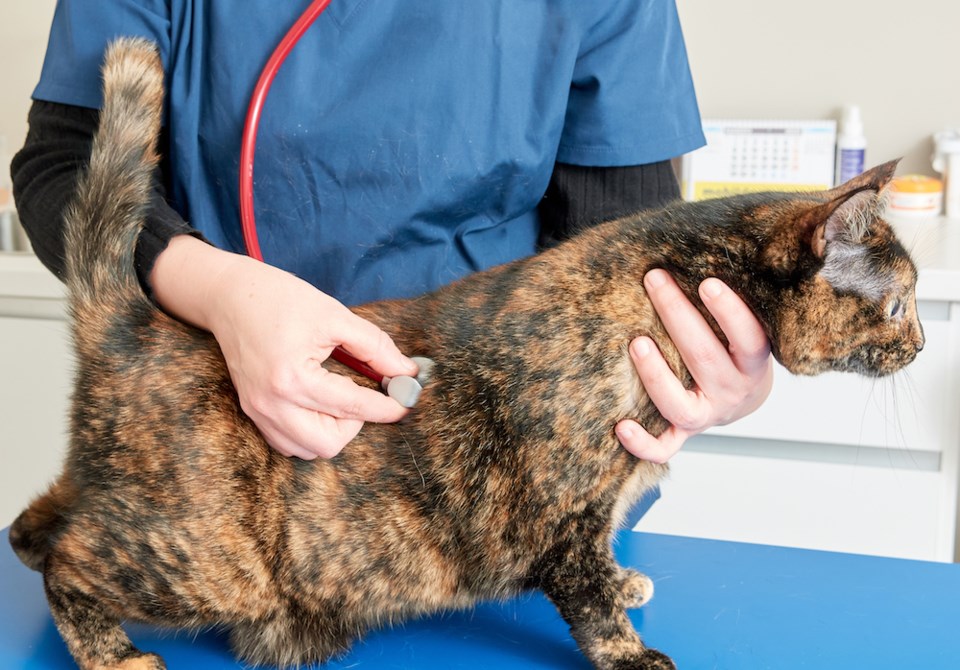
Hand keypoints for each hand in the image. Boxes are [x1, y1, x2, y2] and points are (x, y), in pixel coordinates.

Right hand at [151, 236, 417, 458]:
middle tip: (365, 396)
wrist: (230, 295)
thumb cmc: (281, 299)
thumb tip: (406, 372)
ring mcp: (258, 411)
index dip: (387, 406)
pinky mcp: (252, 411)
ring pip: (306, 450)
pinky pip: (286, 443)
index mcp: (293, 378)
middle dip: (356, 424)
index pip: (352, 406)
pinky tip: (319, 405)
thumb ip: (375, 347)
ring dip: (332, 432)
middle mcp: (271, 403)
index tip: (406, 401)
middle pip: (328, 444)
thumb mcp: (335, 316)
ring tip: (339, 398)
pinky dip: (309, 433)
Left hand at [616, 269, 772, 462]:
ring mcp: (707, 417)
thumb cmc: (735, 350)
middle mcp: (732, 393)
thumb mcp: (746, 329)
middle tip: (654, 280)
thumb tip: (704, 245)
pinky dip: (642, 444)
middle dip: (678, 316)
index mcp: (753, 364)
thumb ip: (731, 302)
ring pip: (680, 405)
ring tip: (636, 343)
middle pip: (705, 358)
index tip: (707, 282)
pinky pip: (664, 448)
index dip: (730, 313)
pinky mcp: (684, 434)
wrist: (742, 399)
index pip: (749, 338)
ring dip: (656, 376)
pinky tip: (621, 425)